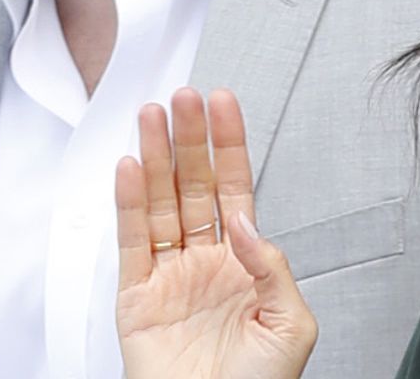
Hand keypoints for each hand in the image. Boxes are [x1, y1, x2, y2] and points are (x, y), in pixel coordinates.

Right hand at [114, 88, 315, 378]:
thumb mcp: (290, 322)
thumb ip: (272, 265)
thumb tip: (245, 221)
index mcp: (245, 266)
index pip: (234, 190)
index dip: (228, 147)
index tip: (223, 105)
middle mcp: (205, 264)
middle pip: (193, 186)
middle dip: (190, 139)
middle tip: (184, 96)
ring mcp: (169, 279)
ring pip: (160, 203)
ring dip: (157, 157)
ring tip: (153, 115)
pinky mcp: (136, 299)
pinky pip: (132, 242)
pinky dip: (129, 203)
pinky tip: (132, 167)